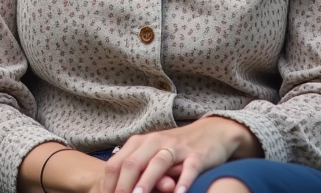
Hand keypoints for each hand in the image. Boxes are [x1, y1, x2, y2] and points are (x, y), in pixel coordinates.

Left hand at [100, 117, 261, 192]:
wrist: (211, 132)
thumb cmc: (176, 149)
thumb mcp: (152, 154)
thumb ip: (138, 168)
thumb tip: (117, 188)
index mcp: (140, 142)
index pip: (117, 162)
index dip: (109, 182)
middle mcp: (155, 142)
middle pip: (133, 163)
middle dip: (123, 184)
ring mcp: (176, 148)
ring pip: (157, 163)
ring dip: (147, 181)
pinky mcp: (196, 155)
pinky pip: (188, 168)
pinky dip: (182, 181)